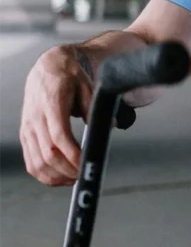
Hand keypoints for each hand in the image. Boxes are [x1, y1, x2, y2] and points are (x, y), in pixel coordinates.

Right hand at [19, 47, 91, 185]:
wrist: (47, 68)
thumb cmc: (68, 76)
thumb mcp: (87, 85)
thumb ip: (94, 108)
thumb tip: (109, 126)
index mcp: (52, 103)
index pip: (59, 137)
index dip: (72, 155)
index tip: (85, 164)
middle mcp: (36, 118)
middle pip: (48, 154)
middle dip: (68, 170)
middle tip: (84, 174)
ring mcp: (28, 128)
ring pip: (37, 162)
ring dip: (56, 176)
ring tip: (74, 178)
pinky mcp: (26, 135)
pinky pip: (30, 162)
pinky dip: (44, 175)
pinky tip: (59, 177)